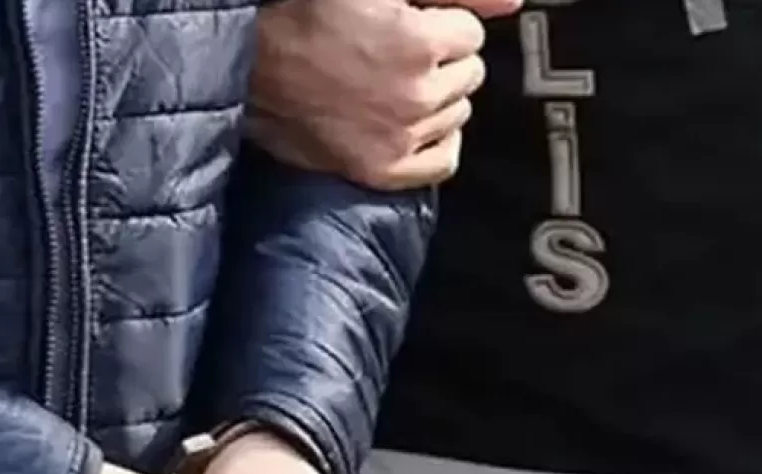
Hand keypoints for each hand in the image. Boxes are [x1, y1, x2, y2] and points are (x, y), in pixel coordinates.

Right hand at [248, 0, 521, 189]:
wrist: (248, 67)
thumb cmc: (303, 16)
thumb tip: (513, 4)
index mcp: (417, 42)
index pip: (469, 33)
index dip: (438, 24)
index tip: (405, 24)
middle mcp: (414, 96)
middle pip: (470, 73)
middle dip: (441, 60)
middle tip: (395, 53)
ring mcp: (399, 139)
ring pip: (458, 113)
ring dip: (436, 96)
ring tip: (391, 84)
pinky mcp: (380, 170)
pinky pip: (443, 160)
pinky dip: (437, 141)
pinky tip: (416, 122)